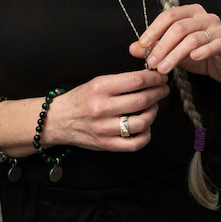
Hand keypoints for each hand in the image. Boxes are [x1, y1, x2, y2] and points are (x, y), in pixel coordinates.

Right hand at [44, 70, 170, 151]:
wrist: (57, 120)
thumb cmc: (80, 100)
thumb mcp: (96, 82)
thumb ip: (120, 81)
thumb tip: (148, 78)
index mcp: (100, 87)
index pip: (136, 80)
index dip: (154, 78)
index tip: (161, 77)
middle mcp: (102, 107)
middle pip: (142, 100)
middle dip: (159, 93)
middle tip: (163, 89)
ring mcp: (104, 128)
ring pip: (142, 122)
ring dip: (154, 113)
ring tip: (153, 107)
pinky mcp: (106, 144)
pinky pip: (135, 143)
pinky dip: (146, 135)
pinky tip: (145, 127)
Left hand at [131, 5, 220, 85]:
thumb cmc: (200, 55)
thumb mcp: (174, 51)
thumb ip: (155, 47)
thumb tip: (133, 48)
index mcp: (191, 12)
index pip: (169, 16)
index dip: (154, 30)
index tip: (142, 45)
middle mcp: (205, 16)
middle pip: (179, 27)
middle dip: (162, 46)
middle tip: (151, 62)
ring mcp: (218, 29)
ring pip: (192, 39)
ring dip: (175, 54)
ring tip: (163, 68)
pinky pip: (213, 46)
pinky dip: (202, 52)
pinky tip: (192, 58)